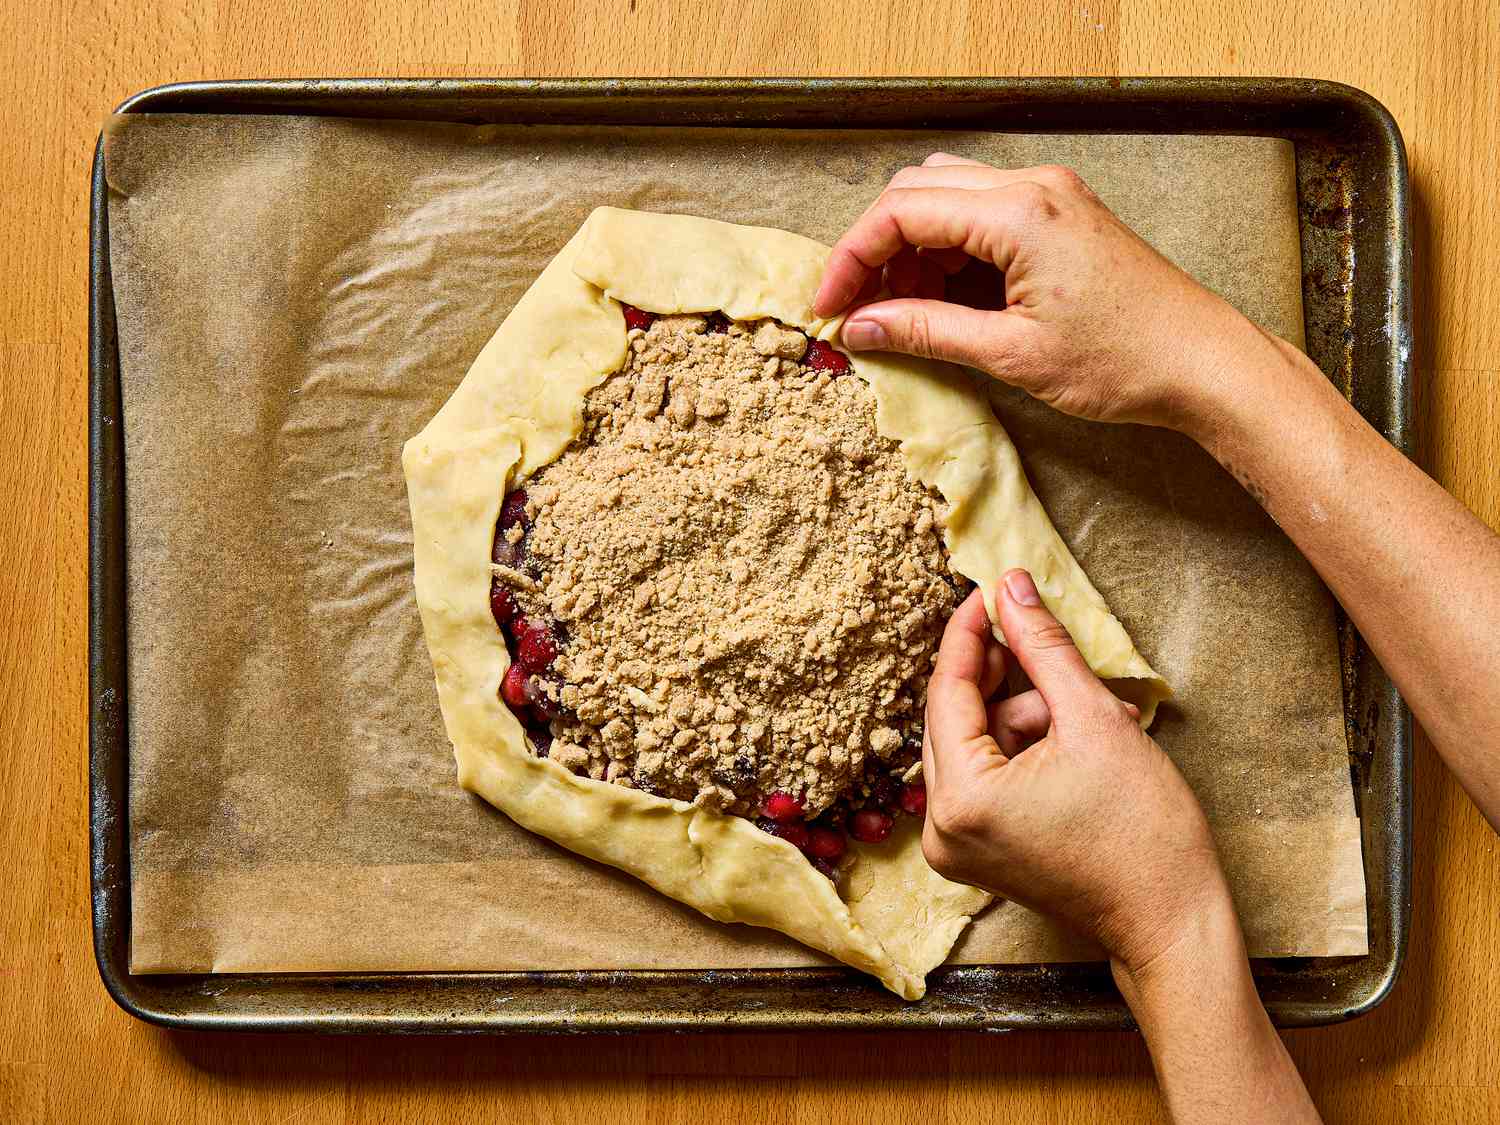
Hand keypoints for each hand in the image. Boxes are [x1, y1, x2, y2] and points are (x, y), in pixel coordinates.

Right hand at [814, 153, 1287, 438]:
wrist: (1203, 364)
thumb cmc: (1124, 361)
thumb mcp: (1010, 355)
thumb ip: (926, 332)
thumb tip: (862, 328)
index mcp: (1020, 213)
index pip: (902, 211)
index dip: (852, 259)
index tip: (828, 307)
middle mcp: (1033, 187)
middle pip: (916, 191)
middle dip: (875, 249)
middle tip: (855, 310)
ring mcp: (1050, 197)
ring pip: (946, 198)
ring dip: (910, 250)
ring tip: (899, 314)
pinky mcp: (1060, 216)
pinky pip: (981, 216)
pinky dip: (947, 253)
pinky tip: (941, 303)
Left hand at [920, 569, 1233, 973]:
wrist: (1172, 921)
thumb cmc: (1144, 833)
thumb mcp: (1093, 719)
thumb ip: (1043, 647)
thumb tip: (1011, 587)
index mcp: (960, 799)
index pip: (947, 690)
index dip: (972, 633)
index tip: (990, 590)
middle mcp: (941, 829)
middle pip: (956, 717)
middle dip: (1007, 679)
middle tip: (1045, 644)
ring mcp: (955, 847)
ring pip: (976, 744)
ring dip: (1027, 717)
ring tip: (1095, 715)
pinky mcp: (976, 854)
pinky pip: (986, 777)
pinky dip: (1024, 750)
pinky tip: (1077, 741)